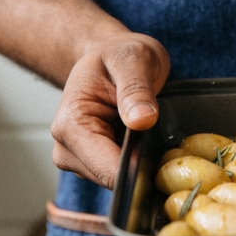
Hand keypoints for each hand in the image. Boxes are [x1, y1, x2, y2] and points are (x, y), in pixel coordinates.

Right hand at [51, 32, 169, 189]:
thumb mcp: (133, 59)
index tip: (167, 163)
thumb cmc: (119, 54)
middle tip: (167, 141)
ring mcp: (80, 160)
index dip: (139, 169)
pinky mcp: (94, 164)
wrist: (111, 55)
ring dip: (141, 164)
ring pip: (118, 181)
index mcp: (71, 125)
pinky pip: (121, 175)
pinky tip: (147, 142)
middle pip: (112, 180)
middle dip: (142, 166)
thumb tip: (143, 120)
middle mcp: (67, 149)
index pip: (106, 168)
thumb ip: (135, 88)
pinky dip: (138, 163)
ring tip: (155, 134)